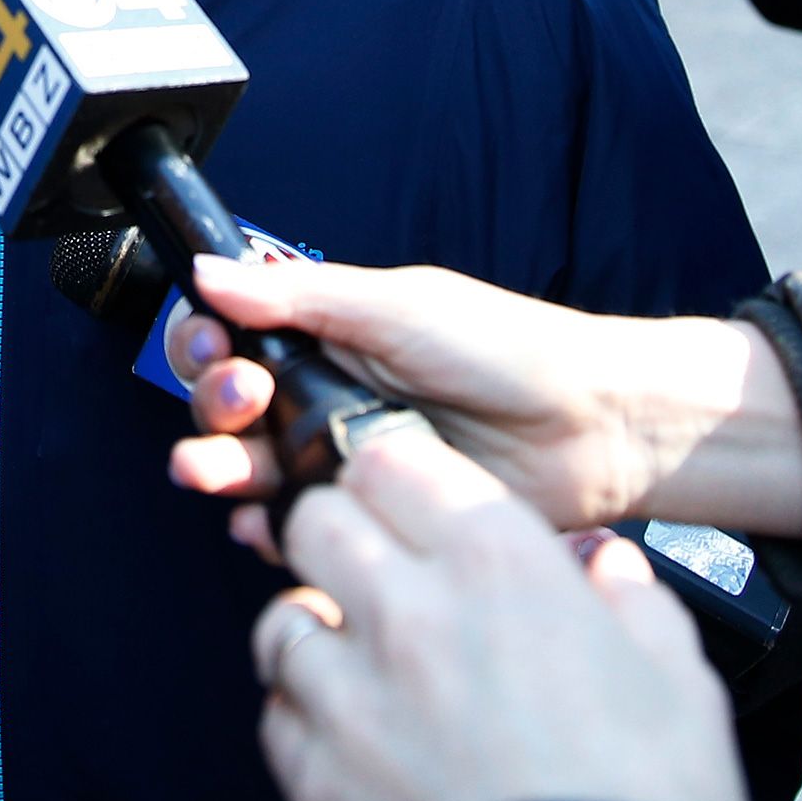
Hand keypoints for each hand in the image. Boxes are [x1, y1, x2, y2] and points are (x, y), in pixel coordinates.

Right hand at [165, 256, 801, 541]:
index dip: (207, 341)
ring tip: (213, 472)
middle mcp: (329, 393)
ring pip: (254, 468)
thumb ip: (299, 296)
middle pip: (230, 405)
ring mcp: (348, 457)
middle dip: (213, 404)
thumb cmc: (508, 351)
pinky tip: (266, 523)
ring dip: (221, 467)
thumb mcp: (398, 307)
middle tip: (242, 401)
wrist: (593, 429)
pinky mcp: (374, 515)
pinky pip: (301, 528)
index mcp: (330, 333)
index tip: (213, 344)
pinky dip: (270, 528)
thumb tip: (209, 272)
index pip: (237, 333)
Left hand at [251, 433, 754, 800]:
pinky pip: (278, 713)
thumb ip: (635, 606)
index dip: (396, 478)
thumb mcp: (680, 687)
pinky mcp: (313, 773)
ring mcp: (349, 693)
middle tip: (379, 576)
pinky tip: (354, 741)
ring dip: (317, 632)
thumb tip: (612, 571)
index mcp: (499, 565)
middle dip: (341, 537)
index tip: (411, 503)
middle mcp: (408, 610)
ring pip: (282, 617)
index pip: (392, 459)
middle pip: (317, 518)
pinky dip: (307, 719)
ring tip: (364, 667)